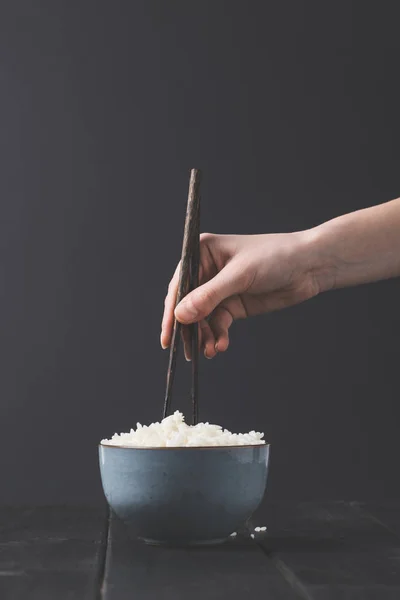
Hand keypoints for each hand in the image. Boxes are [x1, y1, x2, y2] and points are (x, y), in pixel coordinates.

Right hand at [161, 230, 321, 358]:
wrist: (310, 266)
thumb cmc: (275, 256)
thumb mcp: (240, 275)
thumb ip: (209, 296)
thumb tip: (181, 315)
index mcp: (202, 252)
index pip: (179, 284)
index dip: (172, 310)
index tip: (168, 335)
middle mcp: (207, 270)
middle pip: (187, 304)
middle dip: (188, 328)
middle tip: (187, 350)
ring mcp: (220, 290)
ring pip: (202, 318)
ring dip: (203, 336)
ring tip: (210, 351)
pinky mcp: (233, 305)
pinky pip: (218, 324)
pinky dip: (217, 336)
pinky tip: (221, 346)